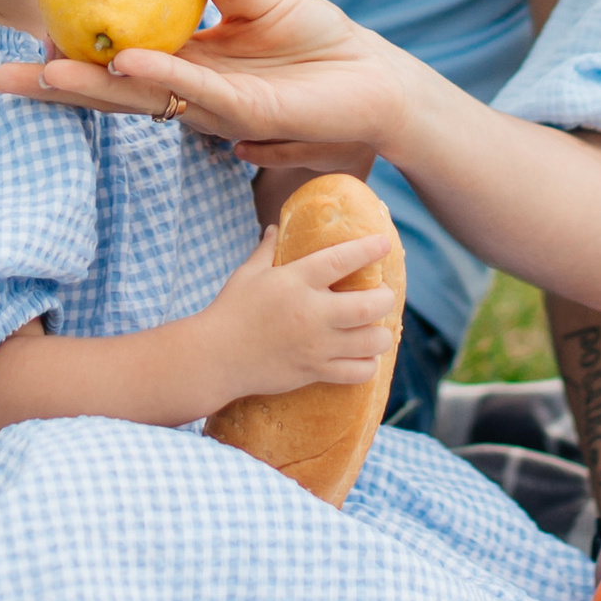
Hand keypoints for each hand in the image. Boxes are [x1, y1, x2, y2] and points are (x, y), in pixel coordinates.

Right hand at [0, 0, 416, 158]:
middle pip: (111, 91)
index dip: (69, 57)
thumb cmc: (318, 41)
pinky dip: (161, 75)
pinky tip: (126, 63)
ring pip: (143, 98)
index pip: (114, 61)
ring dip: (95, 87)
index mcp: (184, 64)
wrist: (373, 78)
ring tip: (45, 74)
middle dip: (56, 88)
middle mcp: (188, 92)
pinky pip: (198, 91)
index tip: (19, 43)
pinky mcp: (250, 115)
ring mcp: (214, 107)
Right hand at [203, 224, 399, 403]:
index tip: (384, 243)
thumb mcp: (248, 274)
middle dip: (385, 298)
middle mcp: (311, 313)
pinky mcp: (314, 371)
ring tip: (377, 329)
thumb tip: (275, 228)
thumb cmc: (230, 310)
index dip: (368, 249)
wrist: (215, 358)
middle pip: (369, 305)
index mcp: (296, 282)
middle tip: (383, 295)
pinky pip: (357, 372)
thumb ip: (267, 249)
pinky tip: (363, 356)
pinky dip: (368, 364)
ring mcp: (316, 345)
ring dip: (382, 334)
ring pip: (371, 342)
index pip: (341, 260)